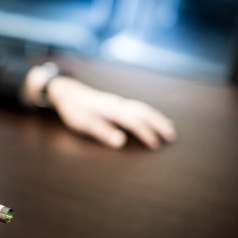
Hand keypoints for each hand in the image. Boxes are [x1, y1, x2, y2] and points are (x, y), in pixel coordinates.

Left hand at [48, 77, 175, 148]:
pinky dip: (148, 113)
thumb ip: (101, 132)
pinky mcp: (115, 103)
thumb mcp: (82, 123)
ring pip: (142, 108)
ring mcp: (117, 102)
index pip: (134, 121)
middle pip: (144, 112)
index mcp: (111, 109)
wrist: (66, 92)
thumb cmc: (73, 109)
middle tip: (171, 136)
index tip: (155, 145)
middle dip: (158, 123)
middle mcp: (118, 104)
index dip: (145, 133)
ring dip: (156, 118)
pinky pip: (137, 107)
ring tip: (168, 128)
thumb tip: (121, 142)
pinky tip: (151, 118)